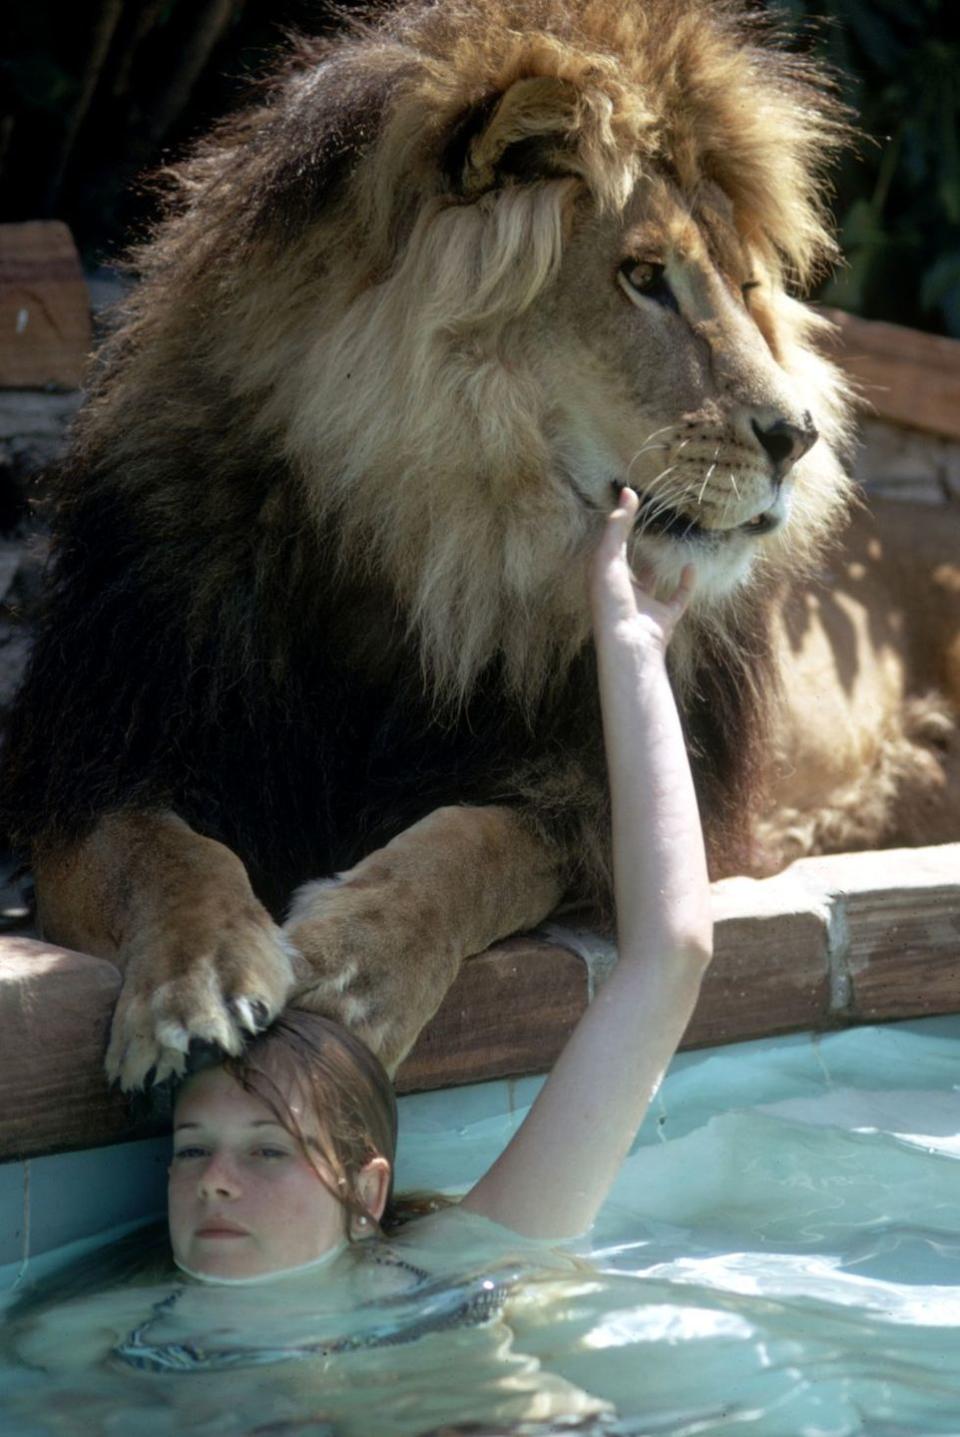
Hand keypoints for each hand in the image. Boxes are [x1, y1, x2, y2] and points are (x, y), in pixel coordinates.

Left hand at [588, 487, 695, 651]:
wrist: (628, 642)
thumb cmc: (611, 599)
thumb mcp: (608, 557)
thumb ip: (617, 526)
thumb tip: (628, 492)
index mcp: (604, 577)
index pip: (609, 548)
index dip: (616, 528)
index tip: (629, 504)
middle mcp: (622, 591)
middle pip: (630, 565)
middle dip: (637, 547)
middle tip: (652, 521)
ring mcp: (644, 605)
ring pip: (652, 582)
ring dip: (661, 566)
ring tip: (672, 542)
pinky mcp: (664, 617)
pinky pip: (678, 597)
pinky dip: (686, 583)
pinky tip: (691, 566)